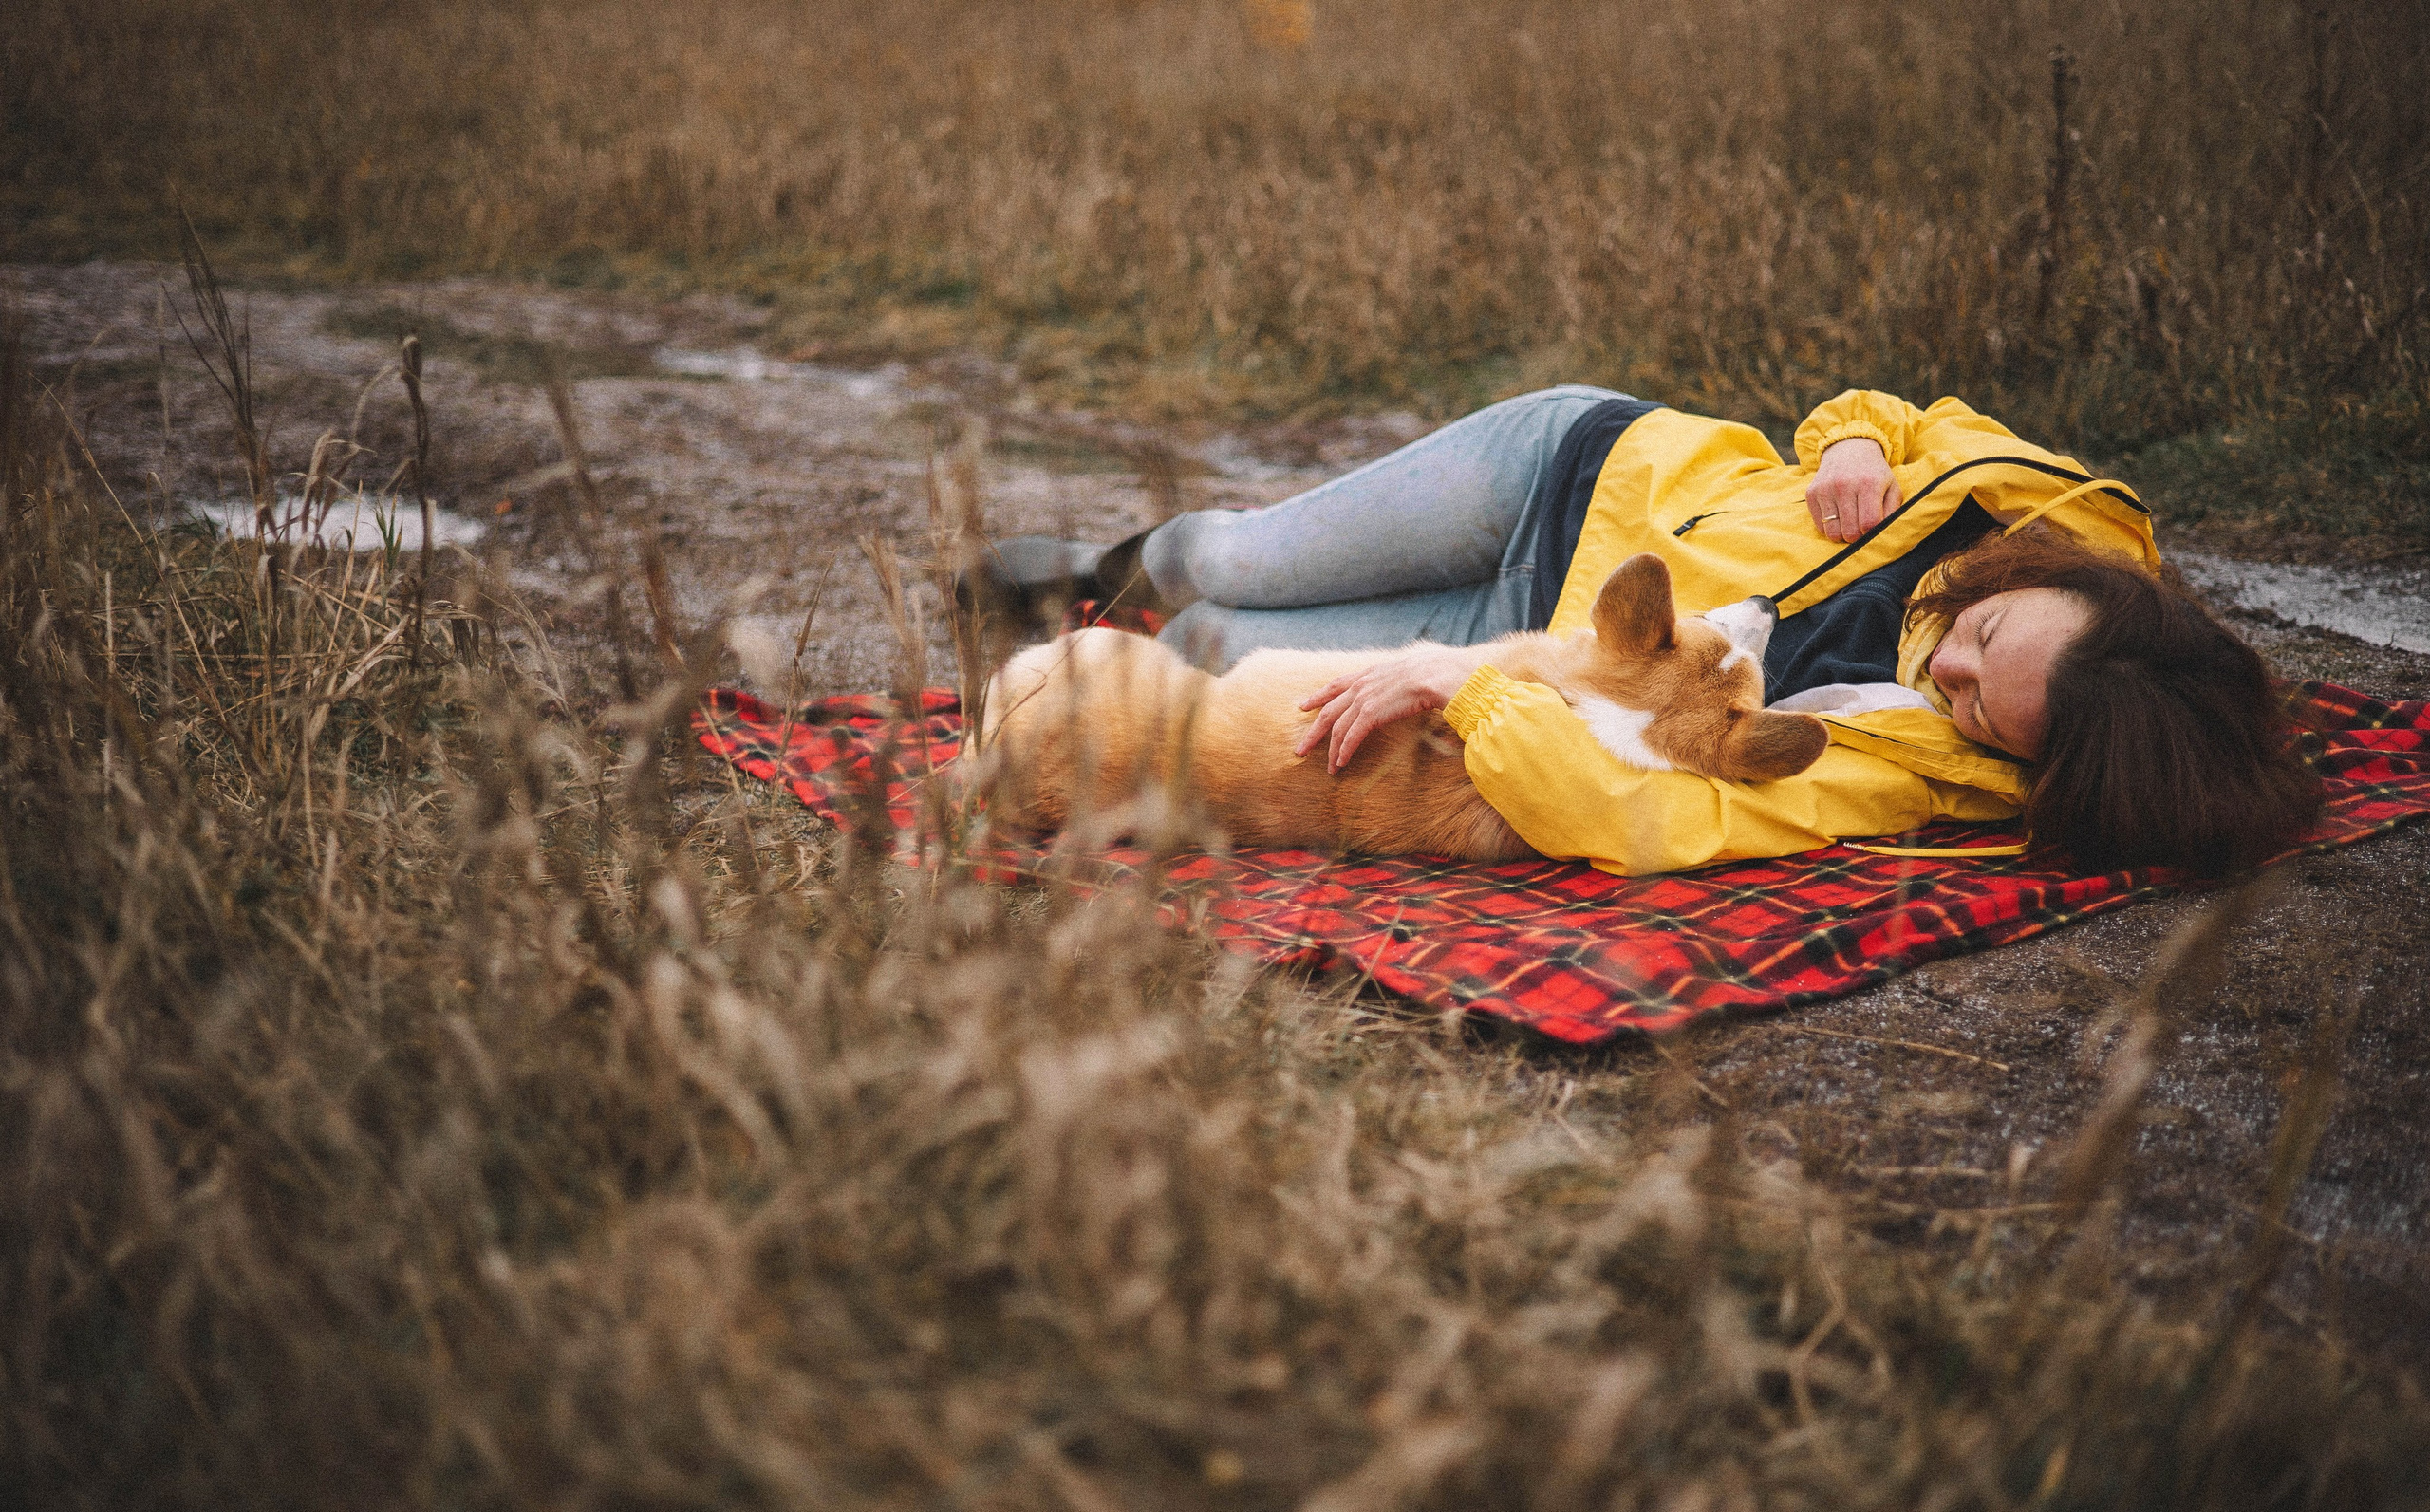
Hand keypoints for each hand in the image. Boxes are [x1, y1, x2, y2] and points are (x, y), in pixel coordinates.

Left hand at [1293, 644, 1485, 773]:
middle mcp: (1361, 686)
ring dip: (1331, 750)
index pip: (1335, 685)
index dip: (1318, 696)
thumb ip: (1396, 679)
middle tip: (1300, 749)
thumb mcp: (1406, 670)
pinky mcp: (1370, 714)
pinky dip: (1344, 751)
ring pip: (1337, 728)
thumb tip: (1402, 685)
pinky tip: (1341, 763)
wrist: (1437, 674)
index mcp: (1368, 674)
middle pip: (1328, 711)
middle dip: (1313, 732)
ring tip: (1329, 767)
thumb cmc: (1431, 673)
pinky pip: (1351, 736)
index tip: (1303, 705)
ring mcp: (1364, 699)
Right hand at [1805, 436, 1901, 544]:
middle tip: (1861, 528)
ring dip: (1842, 533)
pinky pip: (1819, 526)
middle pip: (1850, 532)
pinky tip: (1837, 515)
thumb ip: (1892, 511)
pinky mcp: (1811, 494)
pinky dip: (1829, 527)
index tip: (1873, 529)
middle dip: (1857, 536)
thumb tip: (1883, 534)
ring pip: (1832, 533)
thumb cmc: (1874, 473)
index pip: (1869, 523)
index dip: (1872, 533)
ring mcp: (1825, 490)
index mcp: (1869, 484)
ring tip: (1849, 523)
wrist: (1849, 448)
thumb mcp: (1892, 487)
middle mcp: (1844, 486)